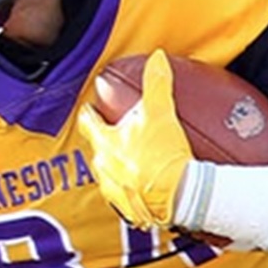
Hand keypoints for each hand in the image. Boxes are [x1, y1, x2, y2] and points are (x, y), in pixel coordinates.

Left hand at [76, 53, 196, 235]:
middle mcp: (104, 168)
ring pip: (109, 175)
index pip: (89, 124)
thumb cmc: (164, 156)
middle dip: (104, 142)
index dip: (89, 114)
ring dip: (117, 167)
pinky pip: (124, 197)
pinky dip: (131, 190)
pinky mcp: (129, 210)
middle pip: (98, 150)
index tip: (89, 108)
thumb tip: (157, 57)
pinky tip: (144, 188)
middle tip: (115, 135)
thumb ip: (157, 83)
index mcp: (106, 143)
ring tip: (131, 162)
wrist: (178, 197)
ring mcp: (114, 191)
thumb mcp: (161, 113)